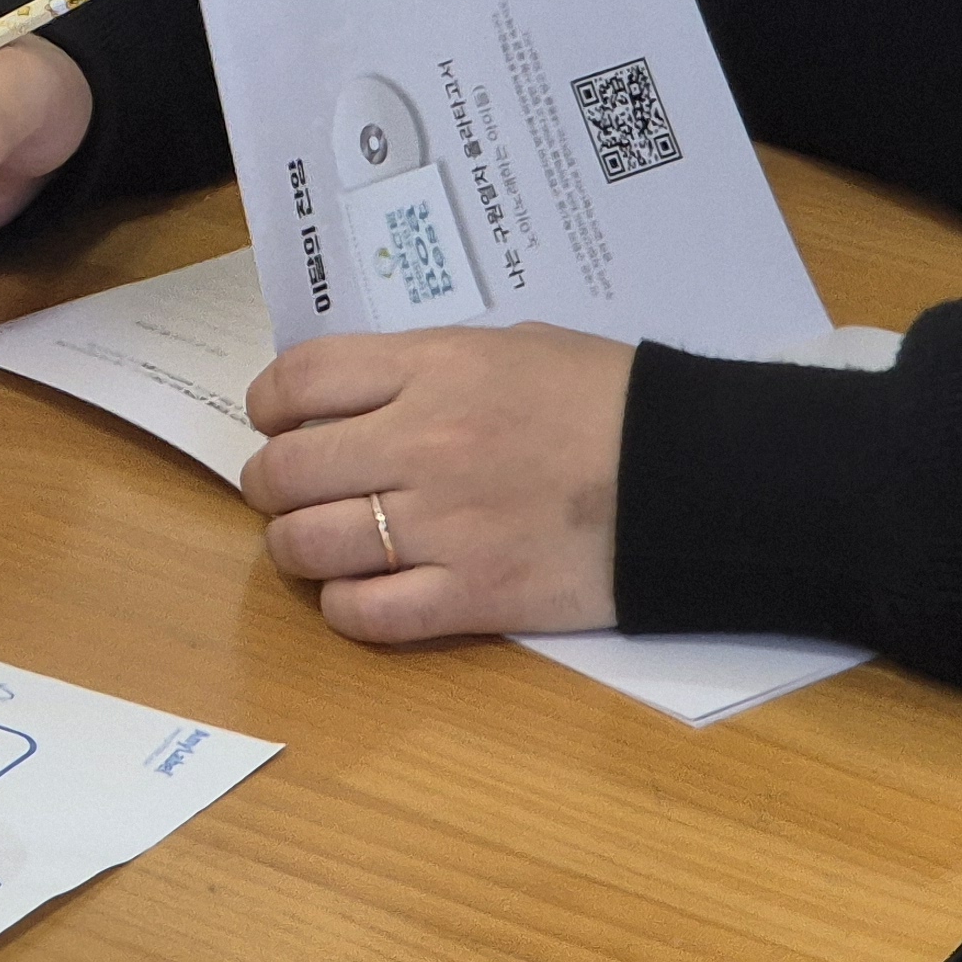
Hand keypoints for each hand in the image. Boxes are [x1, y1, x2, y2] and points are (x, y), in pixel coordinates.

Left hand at [240, 324, 634, 642]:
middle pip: (288, 468)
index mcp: (434, 369)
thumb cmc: (609, 400)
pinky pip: (367, 614)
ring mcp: (443, 526)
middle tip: (284, 488)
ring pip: (309, 544)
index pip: (300, 379)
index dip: (269, 402)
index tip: (274, 418)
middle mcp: (422, 443)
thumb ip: (433, 365)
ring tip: (310, 542)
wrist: (693, 478)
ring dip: (293, 545)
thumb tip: (369, 390)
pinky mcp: (474, 597)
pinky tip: (354, 594)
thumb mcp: (513, 347)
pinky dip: (343, 607)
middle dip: (269, 481)